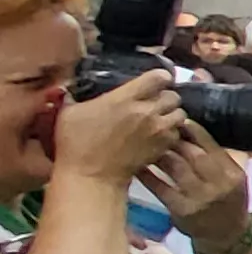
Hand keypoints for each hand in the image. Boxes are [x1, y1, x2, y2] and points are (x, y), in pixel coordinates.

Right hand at [52, 73, 186, 186]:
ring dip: (171, 115)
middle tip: (154, 104)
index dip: (159, 78)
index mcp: (125, 98)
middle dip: (165, 97)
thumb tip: (75, 88)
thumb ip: (79, 97)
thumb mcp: (70, 113)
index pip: (158, 77)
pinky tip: (159, 136)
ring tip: (159, 119)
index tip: (153, 82)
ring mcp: (157, 130)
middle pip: (173, 95)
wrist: (91, 176)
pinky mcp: (162, 147)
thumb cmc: (76, 144)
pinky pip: (177, 134)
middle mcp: (146, 111)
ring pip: (180, 114)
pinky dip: (172, 133)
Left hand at [147, 128, 249, 246]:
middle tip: (158, 128)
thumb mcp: (234, 180)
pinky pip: (161, 188)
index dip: (195, 132)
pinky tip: (139, 166)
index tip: (181, 120)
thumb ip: (219, 159)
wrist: (227, 237)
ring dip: (159, 153)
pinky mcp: (181, 210)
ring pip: (176, 168)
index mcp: (233, 175)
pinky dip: (148, 176)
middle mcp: (218, 186)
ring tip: (147, 143)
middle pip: (193, 155)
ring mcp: (199, 199)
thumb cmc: (229, 202)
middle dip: (175, 140)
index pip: (212, 147)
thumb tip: (192, 131)